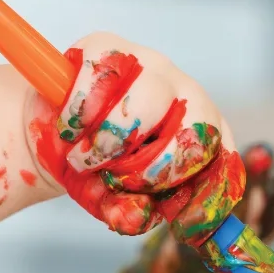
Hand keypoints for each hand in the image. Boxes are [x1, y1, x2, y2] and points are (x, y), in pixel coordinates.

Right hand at [24, 33, 229, 235]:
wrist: (48, 131)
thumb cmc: (93, 166)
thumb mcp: (110, 198)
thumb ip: (129, 212)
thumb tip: (142, 217)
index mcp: (201, 131)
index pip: (225, 157)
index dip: (208, 194)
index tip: (185, 226)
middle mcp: (185, 92)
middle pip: (195, 131)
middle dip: (153, 169)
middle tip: (117, 180)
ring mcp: (148, 64)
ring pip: (148, 102)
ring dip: (110, 143)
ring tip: (84, 158)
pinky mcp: (105, 46)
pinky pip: (98, 82)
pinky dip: (78, 116)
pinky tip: (68, 130)